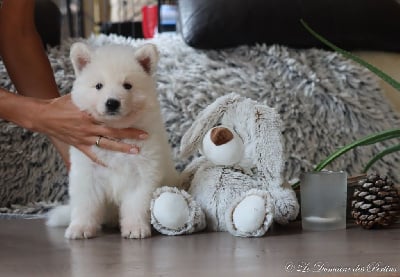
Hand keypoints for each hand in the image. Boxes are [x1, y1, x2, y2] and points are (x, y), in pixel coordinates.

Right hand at [31, 94, 147, 164]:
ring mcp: (84, 137)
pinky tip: (111, 166)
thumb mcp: (78, 97)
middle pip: (113, 131)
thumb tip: (107, 92)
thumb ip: (93, 98)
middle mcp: (89, 126)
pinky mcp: (79, 145)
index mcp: (90, 113)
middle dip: (130, 134)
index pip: (112, 115)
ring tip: (135, 151)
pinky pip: (92, 155)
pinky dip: (101, 161)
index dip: (126, 115)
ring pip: (107, 144)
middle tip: (144, 136)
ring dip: (122, 148)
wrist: (43, 116)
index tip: (139, 114)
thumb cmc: (61, 104)